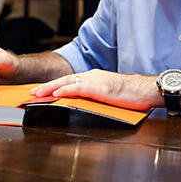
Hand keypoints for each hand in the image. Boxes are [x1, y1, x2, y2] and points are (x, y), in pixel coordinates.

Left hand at [29, 70, 158, 110]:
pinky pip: (79, 87)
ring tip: (38, 93)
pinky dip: (66, 89)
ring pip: (68, 81)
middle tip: (33, 92)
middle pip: (65, 79)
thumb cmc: (133, 95)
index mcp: (95, 78)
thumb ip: (96, 98)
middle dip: (47, 86)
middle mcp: (93, 76)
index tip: (43, 91)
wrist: (147, 90)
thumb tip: (83, 105)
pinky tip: (56, 93)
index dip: (55, 85)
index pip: (71, 80)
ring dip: (51, 87)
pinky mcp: (100, 87)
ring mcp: (96, 81)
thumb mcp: (110, 96)